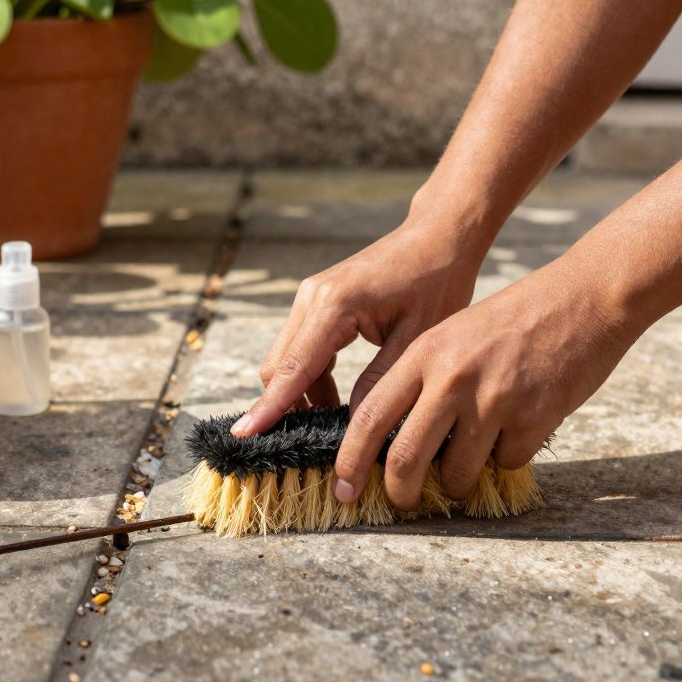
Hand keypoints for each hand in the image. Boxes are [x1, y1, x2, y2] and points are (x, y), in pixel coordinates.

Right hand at [231, 213, 486, 437]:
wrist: (438, 236)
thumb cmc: (437, 282)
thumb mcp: (417, 339)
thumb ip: (379, 383)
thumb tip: (351, 427)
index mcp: (335, 305)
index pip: (292, 368)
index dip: (268, 407)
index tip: (243, 435)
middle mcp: (311, 298)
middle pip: (278, 367)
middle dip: (284, 408)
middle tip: (310, 445)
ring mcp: (310, 297)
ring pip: (286, 360)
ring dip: (301, 395)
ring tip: (331, 427)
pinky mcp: (317, 302)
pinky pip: (300, 349)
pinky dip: (310, 378)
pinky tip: (336, 400)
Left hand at [330, 264, 637, 508]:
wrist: (584, 297)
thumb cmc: (513, 320)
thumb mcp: (453, 335)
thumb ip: (422, 381)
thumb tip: (390, 442)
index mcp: (424, 354)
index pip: (370, 417)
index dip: (349, 460)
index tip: (341, 488)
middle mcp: (452, 377)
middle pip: (404, 459)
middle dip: (399, 492)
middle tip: (403, 502)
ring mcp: (494, 399)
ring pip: (457, 474)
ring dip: (458, 484)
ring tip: (468, 466)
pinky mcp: (534, 418)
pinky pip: (507, 463)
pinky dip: (507, 459)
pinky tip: (518, 429)